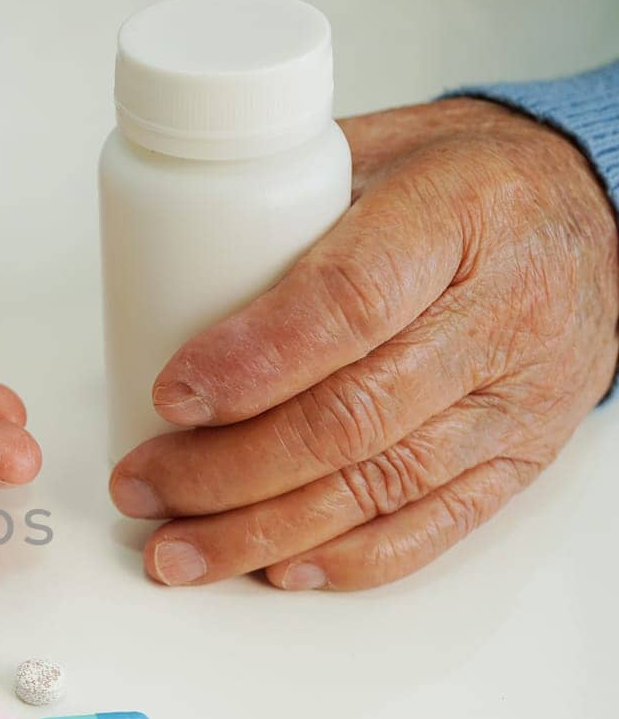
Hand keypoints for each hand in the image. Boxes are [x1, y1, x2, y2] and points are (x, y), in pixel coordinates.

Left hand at [110, 98, 618, 590]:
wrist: (589, 213)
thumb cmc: (467, 182)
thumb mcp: (376, 150)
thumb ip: (278, 210)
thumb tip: (153, 281)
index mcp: (456, 215)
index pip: (349, 302)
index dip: (252, 362)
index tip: (172, 395)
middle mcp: (500, 314)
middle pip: (352, 417)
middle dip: (228, 470)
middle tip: (144, 486)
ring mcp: (516, 398)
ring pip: (381, 486)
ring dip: (264, 531)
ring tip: (179, 548)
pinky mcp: (522, 458)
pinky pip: (433, 526)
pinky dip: (346, 558)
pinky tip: (276, 568)